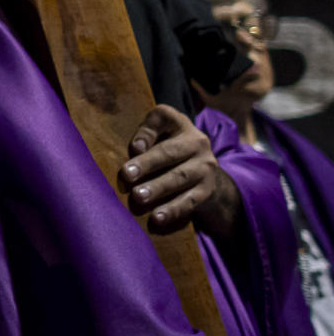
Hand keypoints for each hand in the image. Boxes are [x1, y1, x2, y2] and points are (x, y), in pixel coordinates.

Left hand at [123, 105, 241, 238]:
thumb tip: (137, 148)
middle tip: (127, 177)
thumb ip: (145, 134)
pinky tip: (157, 217)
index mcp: (180, 124)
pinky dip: (173, 209)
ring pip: (181, 177)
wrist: (202, 171)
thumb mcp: (158, 133)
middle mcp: (198, 142)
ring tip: (139, 197)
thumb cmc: (166, 148)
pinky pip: (190, 200)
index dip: (147, 132)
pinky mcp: (208, 189)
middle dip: (147, 164)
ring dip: (158, 188)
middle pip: (170, 152)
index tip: (132, 148)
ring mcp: (206, 166)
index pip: (162, 118)